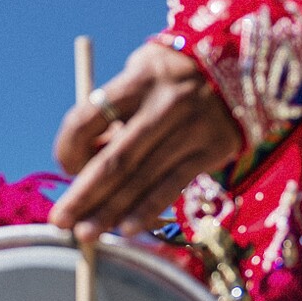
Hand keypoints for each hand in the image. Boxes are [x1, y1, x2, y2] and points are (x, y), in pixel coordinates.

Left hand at [50, 40, 241, 240]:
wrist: (242, 65)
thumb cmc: (170, 77)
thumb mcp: (140, 77)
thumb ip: (114, 116)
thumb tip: (82, 168)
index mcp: (139, 79)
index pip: (89, 118)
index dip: (68, 148)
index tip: (64, 168)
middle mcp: (167, 103)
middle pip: (115, 159)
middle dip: (83, 194)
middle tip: (59, 222)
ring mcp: (193, 129)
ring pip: (142, 179)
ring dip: (110, 211)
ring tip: (86, 235)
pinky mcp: (212, 150)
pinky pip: (172, 186)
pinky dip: (147, 209)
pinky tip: (126, 229)